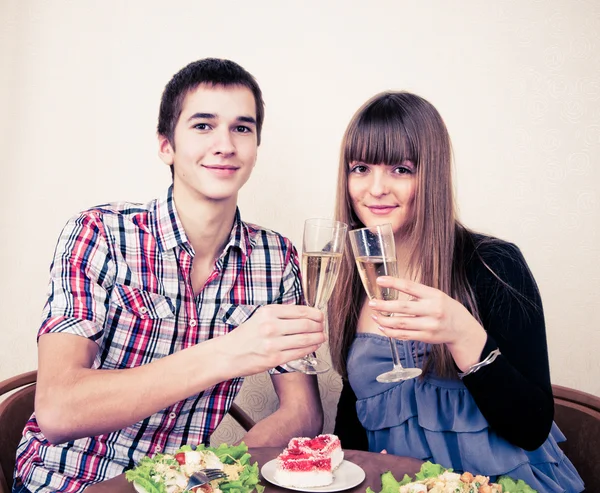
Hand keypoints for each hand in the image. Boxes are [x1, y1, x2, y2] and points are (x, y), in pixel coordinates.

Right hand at [225, 304, 324, 375]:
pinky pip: (299, 352)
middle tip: (323, 328)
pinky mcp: (274, 359)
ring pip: (305, 339)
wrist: (228, 354)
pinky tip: (313, 346)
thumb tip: (306, 314)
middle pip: (306, 324)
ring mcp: (273, 343)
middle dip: (319, 326)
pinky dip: (310, 348)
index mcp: (268, 312)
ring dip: (318, 338)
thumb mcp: (260, 317)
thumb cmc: (245, 336)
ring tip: (321, 337)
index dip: (316, 314)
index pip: (301, 310)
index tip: (321, 316)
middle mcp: (271, 326)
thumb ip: (281, 315)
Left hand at [368, 277, 486, 369]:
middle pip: (403, 307)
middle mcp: (432, 310)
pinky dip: (391, 332)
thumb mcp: (437, 295)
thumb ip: (418, 294)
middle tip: (371, 303)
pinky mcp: (426, 337)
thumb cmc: (446, 308)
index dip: (393, 283)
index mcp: (434, 295)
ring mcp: (429, 325)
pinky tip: (383, 327)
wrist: (463, 329)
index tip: (379, 281)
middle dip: (384, 305)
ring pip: (401, 323)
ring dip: (384, 320)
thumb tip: (393, 291)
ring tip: (375, 315)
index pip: (410, 287)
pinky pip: (404, 335)